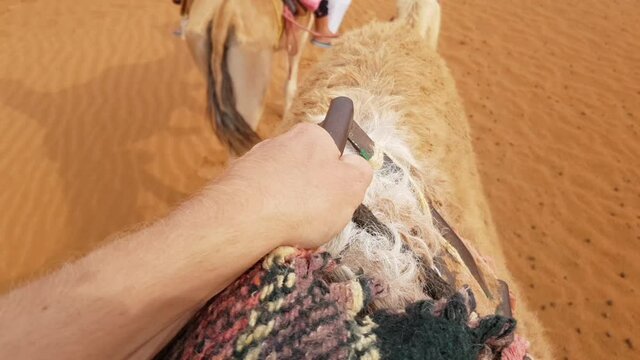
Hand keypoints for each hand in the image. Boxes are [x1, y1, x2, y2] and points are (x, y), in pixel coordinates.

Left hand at [211, 123, 371, 248]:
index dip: (338, 171)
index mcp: (311, 136)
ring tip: (290, 229)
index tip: (337, 193)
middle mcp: (279, 143)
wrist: (242, 221)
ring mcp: (253, 164)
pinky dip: (265, 216)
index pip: (332, 146)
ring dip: (287, 206)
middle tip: (318, 217)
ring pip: (280, 187)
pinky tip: (268, 231)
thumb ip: (360, 171)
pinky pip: (258, 203)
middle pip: (305, 169)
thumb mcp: (352, 186)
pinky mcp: (233, 187)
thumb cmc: (301, 202)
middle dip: (312, 193)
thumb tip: (357, 166)